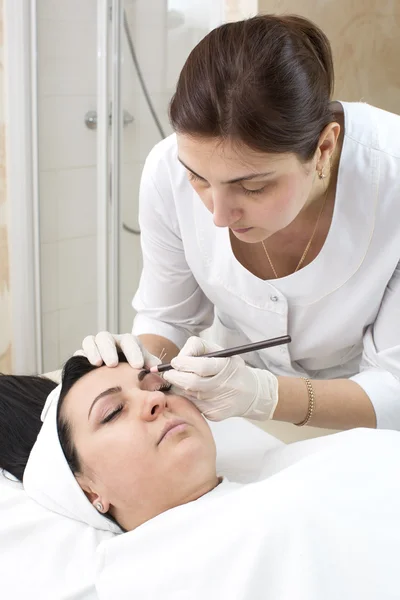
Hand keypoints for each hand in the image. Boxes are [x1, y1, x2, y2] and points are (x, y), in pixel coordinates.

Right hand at [76, 332, 160, 368]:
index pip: (129, 341)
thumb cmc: (135, 366)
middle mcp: (110, 341)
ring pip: (90, 340)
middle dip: (109, 349)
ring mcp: (95, 346)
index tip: (138, 366)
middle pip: (106, 337)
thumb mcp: (146, 364)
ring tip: (97, 364)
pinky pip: (79, 351)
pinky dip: (81, 356)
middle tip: (113, 364)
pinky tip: (83, 365)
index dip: (133, 352)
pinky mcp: (84, 354)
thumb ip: (152, 365)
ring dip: (93, 351)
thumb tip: (156, 369)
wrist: (122, 370)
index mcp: (127, 342)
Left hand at [162, 337, 278, 420]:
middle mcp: (226, 385)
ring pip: (189, 394)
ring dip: (179, 387)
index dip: (184, 363)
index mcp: (228, 367)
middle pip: (192, 383)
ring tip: (180, 380)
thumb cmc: (230, 368)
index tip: (175, 361)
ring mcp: (220, 402)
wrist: (250, 393)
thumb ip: (198, 349)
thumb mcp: (221, 351)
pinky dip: (187, 397)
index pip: (201, 366)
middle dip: (175, 377)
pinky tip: (191, 392)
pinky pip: (193, 405)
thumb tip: (178, 358)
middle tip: (168, 373)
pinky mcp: (215, 414)